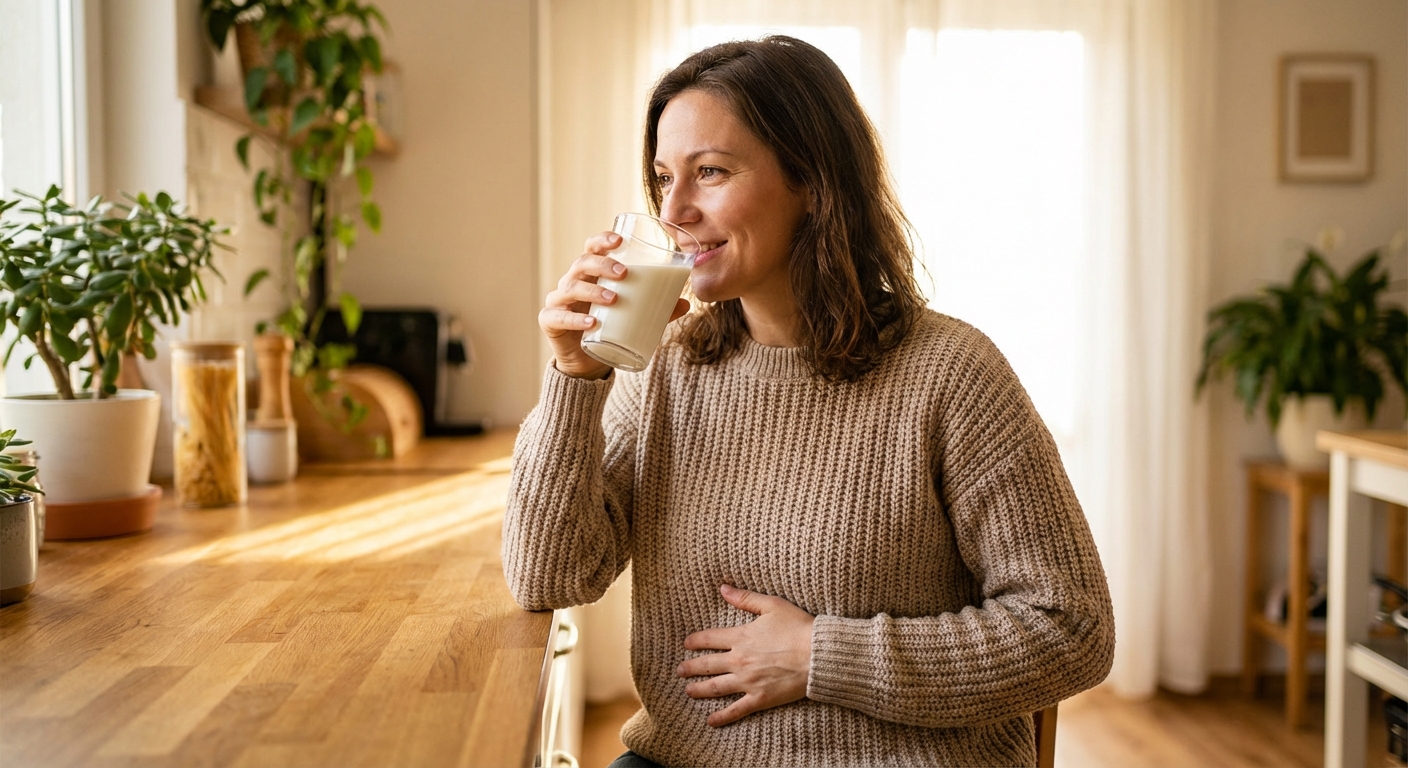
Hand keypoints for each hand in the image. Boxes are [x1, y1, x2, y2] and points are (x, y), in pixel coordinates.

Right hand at [539, 232, 690, 378]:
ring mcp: (559, 301)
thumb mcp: (635, 317)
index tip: (620, 240)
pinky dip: (575, 319)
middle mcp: (572, 282)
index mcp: (591, 274)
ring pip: (570, 287)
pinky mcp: (550, 322)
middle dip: (602, 264)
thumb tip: (686, 303)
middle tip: (624, 273)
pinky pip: (558, 316)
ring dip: (593, 290)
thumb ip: (658, 310)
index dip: (602, 240)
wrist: (588, 361)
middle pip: (581, 263)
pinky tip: (592, 323)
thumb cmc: (610, 329)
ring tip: (614, 299)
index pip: (592, 248)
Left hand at [676, 584, 815, 726]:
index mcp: (741, 637)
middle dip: (691, 667)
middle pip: (707, 665)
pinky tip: (709, 721)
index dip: (696, 641)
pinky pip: (736, 710)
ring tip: (688, 690)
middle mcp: (739, 660)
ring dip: (699, 689)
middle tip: (680, 670)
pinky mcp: (759, 698)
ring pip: (716, 687)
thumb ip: (745, 598)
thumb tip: (723, 588)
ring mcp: (748, 681)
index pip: (710, 639)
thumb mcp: (772, 605)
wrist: (817, 655)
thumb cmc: (798, 627)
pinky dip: (721, 717)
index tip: (687, 644)